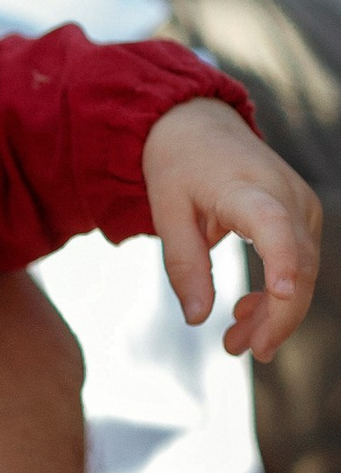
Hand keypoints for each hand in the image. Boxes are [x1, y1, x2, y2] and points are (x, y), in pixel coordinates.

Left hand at [143, 96, 320, 360]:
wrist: (198, 123)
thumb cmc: (178, 165)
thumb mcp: (167, 212)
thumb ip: (184, 265)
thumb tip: (198, 320)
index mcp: (246, 189)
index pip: (273, 226)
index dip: (282, 260)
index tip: (282, 294)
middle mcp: (285, 195)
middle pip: (299, 264)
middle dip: (276, 317)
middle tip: (237, 349)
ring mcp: (301, 205)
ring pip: (305, 270)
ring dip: (276, 312)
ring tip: (236, 342)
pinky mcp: (303, 215)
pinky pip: (301, 261)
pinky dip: (279, 293)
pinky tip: (247, 313)